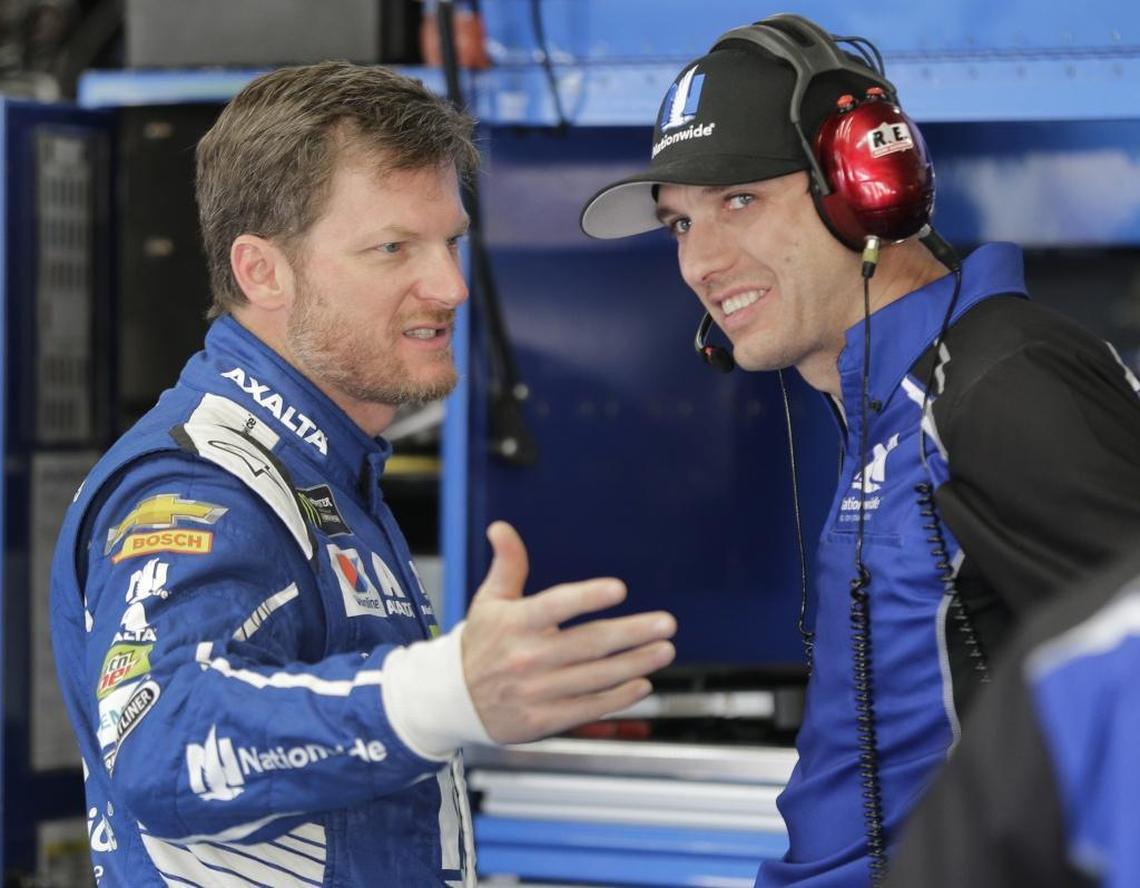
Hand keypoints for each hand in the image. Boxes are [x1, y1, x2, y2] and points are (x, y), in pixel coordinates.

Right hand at [462, 521, 676, 743]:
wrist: (452, 699)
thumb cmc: (480, 643)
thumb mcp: (489, 601)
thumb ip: (507, 564)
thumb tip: (502, 528)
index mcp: (516, 623)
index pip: (556, 606)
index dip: (587, 597)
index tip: (619, 589)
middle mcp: (527, 657)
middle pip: (588, 644)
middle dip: (632, 634)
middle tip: (666, 624)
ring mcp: (536, 691)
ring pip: (595, 677)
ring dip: (635, 664)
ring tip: (663, 650)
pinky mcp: (542, 719)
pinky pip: (587, 708)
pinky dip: (618, 698)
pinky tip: (641, 684)